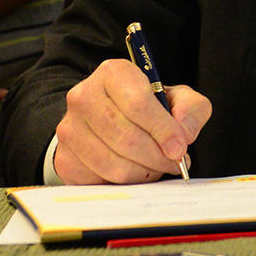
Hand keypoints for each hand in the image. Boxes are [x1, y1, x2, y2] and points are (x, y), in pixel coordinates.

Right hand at [53, 58, 210, 184]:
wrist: (109, 118)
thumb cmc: (147, 108)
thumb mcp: (176, 97)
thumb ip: (191, 109)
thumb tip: (184, 135)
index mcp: (112, 73)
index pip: (138, 104)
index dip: (163, 130)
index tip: (180, 148)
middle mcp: (84, 96)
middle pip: (126, 138)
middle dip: (157, 156)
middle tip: (174, 162)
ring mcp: (69, 128)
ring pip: (114, 164)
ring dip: (144, 172)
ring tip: (157, 166)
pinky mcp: (65, 158)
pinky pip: (100, 180)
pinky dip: (126, 183)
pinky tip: (136, 171)